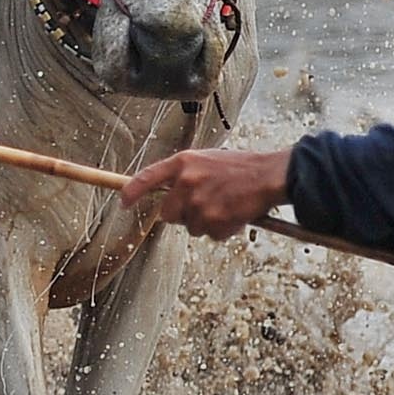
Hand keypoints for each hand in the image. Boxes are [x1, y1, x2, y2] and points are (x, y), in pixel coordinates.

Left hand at [121, 147, 293, 237]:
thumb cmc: (241, 167)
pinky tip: (234, 214)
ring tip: (225, 206)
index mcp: (183, 163)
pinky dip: (222, 230)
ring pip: (191, 227)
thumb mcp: (207, 160)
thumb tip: (171, 196)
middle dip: (182, 215)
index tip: (123, 203)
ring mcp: (199, 203)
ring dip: (205, 223)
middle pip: (168, 214)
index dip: (132, 192)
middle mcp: (186, 182)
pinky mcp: (213, 220)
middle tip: (204, 206)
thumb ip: (185, 175)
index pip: (146, 178)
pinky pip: (210, 235)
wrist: (270, 175)